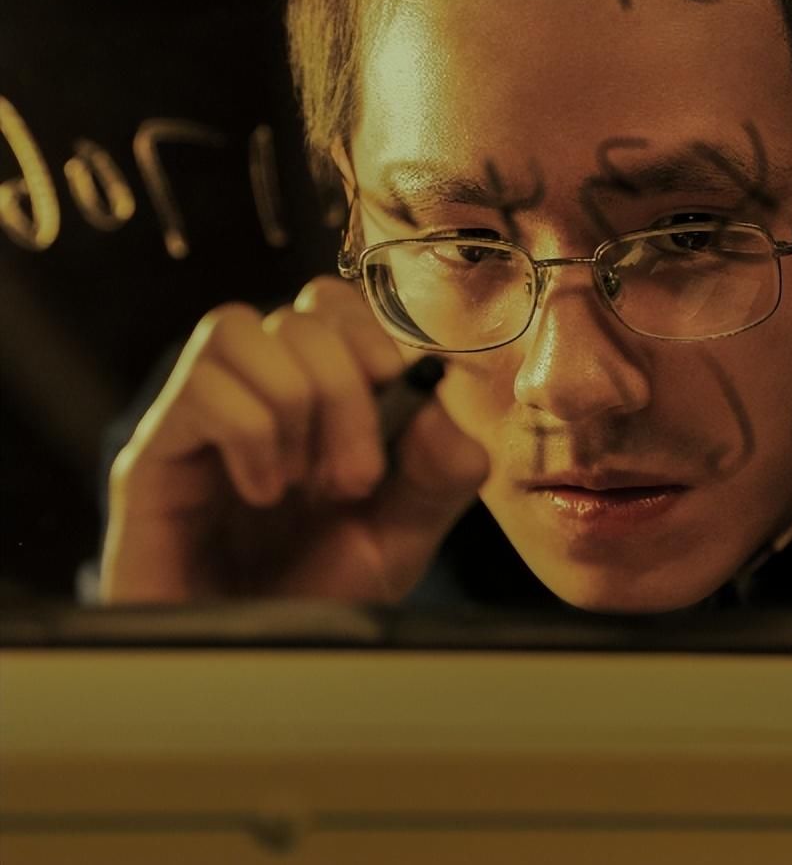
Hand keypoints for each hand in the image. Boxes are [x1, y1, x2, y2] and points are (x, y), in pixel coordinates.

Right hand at [99, 278, 488, 602]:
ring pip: (234, 327)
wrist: (247, 685)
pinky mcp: (151, 458)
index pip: (328, 303)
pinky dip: (249, 431)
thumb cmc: (316, 600)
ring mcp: (197, 421)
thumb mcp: (401, 537)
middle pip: (296, 314)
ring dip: (290, 397)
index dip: (367, 328)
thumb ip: (436, 473)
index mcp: (312, 397)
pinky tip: (262, 493)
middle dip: (344, 388)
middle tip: (355, 478)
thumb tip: (442, 405)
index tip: (394, 387)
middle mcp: (252, 395)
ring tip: (301, 480)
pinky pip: (199, 388)